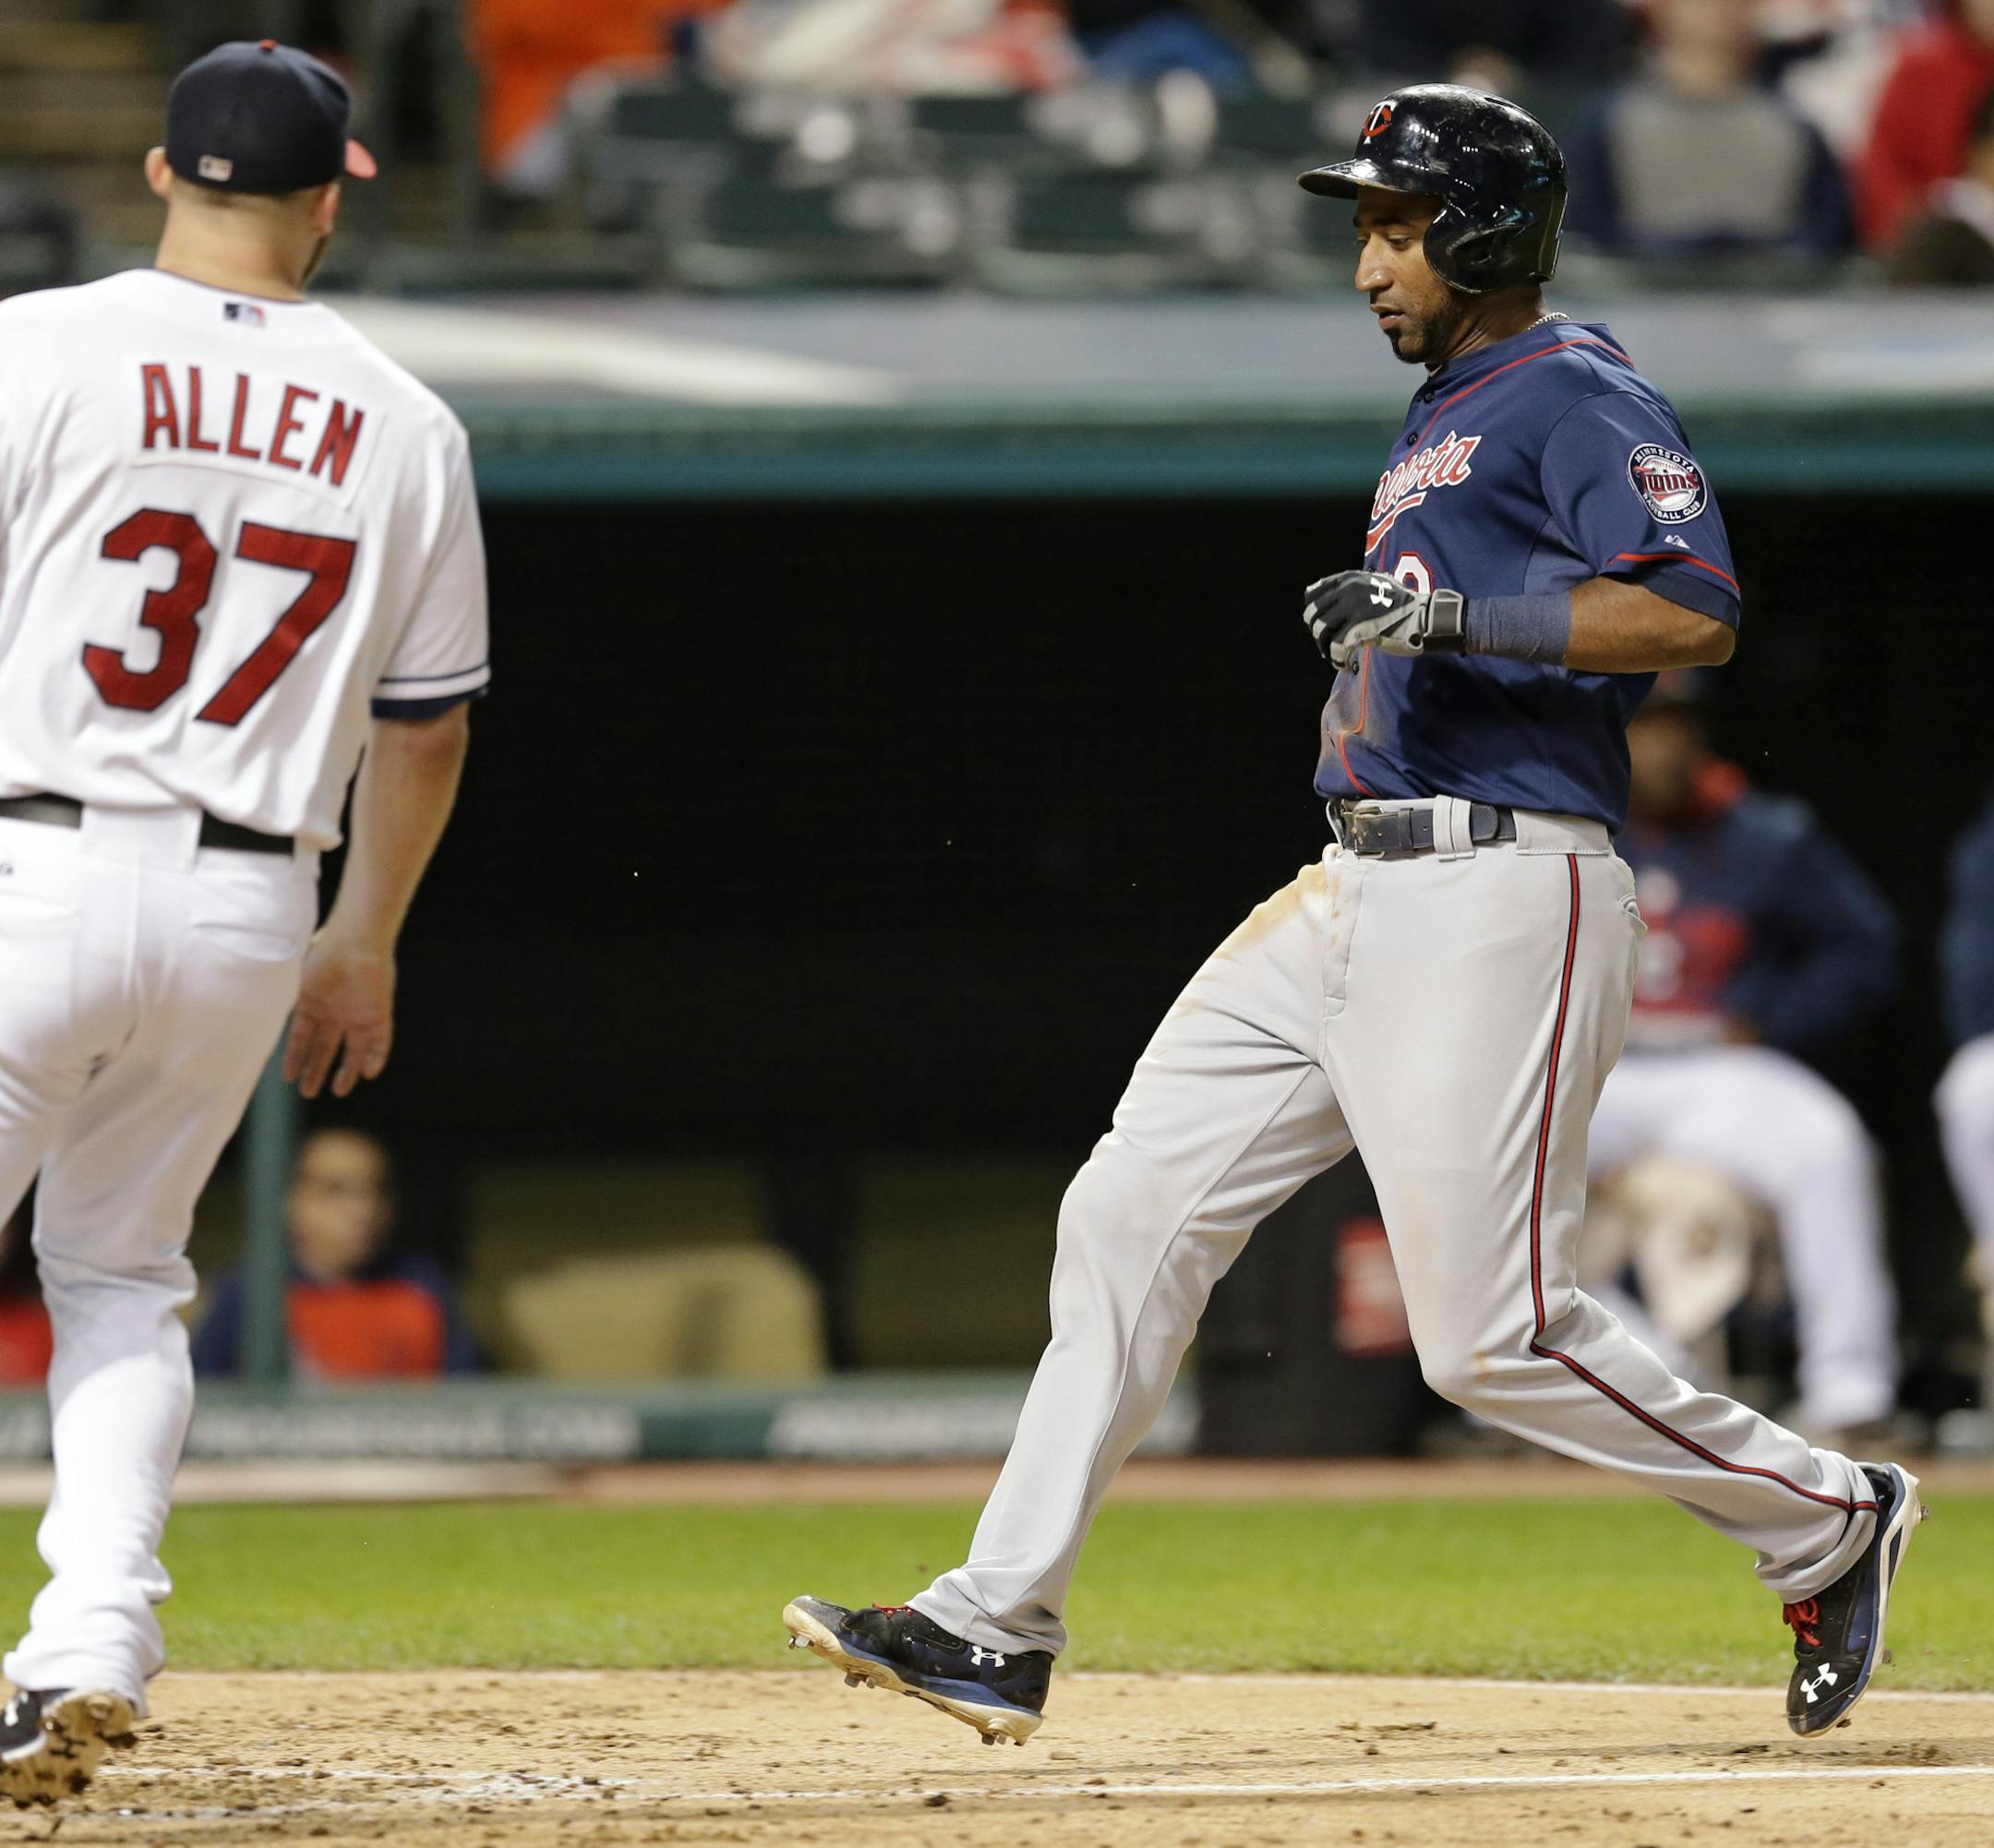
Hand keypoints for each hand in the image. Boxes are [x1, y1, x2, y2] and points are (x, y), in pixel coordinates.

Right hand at [283, 931, 395, 1098]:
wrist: (356, 940)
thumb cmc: (321, 954)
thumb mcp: (292, 979)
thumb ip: (279, 999)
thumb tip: (250, 1017)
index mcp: (312, 1003)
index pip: (301, 1037)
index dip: (294, 1057)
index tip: (287, 1077)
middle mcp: (335, 1012)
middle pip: (325, 1048)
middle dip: (316, 1070)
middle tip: (308, 1093)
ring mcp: (358, 1013)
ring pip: (354, 1050)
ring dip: (347, 1071)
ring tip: (338, 1091)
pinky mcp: (379, 1012)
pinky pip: (381, 1040)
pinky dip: (376, 1057)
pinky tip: (368, 1073)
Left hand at [1303, 571, 1463, 668]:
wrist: (1424, 617)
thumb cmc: (1401, 604)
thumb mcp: (1375, 584)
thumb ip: (1348, 587)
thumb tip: (1313, 591)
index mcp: (1349, 579)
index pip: (1312, 595)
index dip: (1313, 614)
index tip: (1324, 626)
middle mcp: (1348, 590)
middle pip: (1312, 615)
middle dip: (1317, 633)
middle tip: (1329, 644)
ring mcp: (1354, 609)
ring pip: (1321, 632)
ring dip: (1325, 648)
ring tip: (1336, 655)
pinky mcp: (1360, 629)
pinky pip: (1335, 648)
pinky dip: (1337, 659)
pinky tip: (1344, 664)